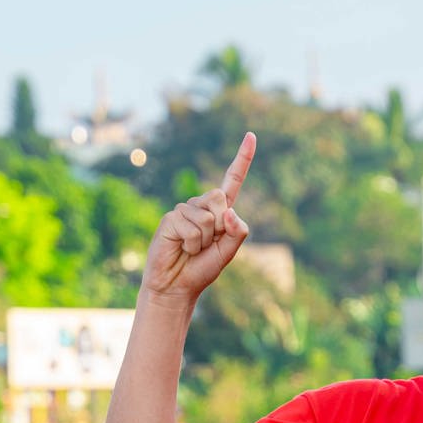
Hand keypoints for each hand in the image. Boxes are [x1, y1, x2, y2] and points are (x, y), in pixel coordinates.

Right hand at [140, 132, 254, 306]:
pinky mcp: (171, 219)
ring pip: (207, 216)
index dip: (242, 159)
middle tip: (207, 243)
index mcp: (219, 212)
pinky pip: (192, 227)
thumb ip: (236, 232)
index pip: (232, 180)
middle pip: (220, 198)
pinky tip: (182, 249)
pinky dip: (192, 243)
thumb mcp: (228, 253)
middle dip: (219, 225)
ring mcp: (184, 211)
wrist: (176, 286)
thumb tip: (228, 210)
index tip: (251, 136)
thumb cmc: (201, 270)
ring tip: (192, 250)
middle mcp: (201, 206)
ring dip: (204, 240)